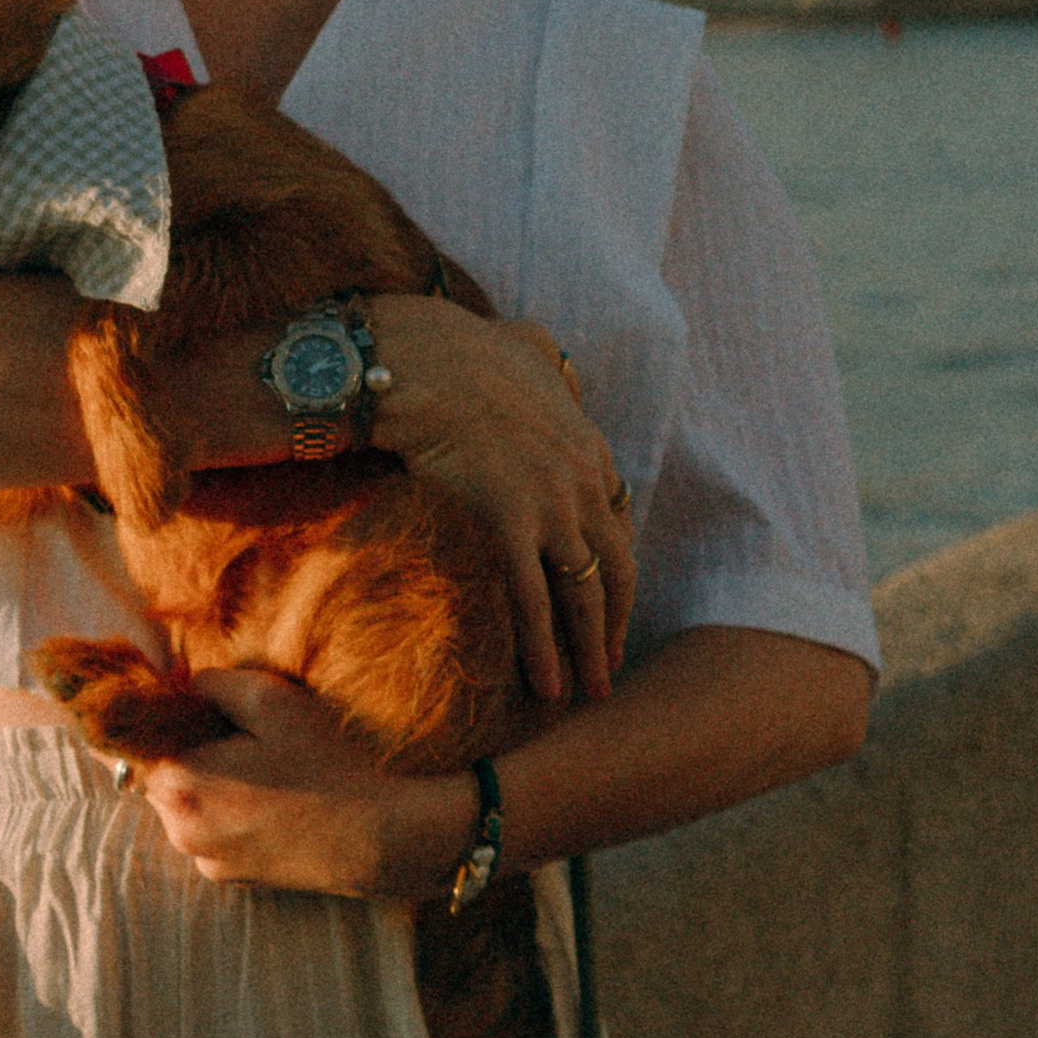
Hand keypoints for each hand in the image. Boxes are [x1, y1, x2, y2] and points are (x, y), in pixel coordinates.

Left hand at [127, 666, 441, 899]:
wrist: (375, 839)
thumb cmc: (323, 763)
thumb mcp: (270, 699)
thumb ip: (210, 682)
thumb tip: (179, 682)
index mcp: (176, 780)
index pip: (123, 743)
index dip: (141, 716)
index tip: (164, 700)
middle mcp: (177, 827)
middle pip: (155, 772)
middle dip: (180, 747)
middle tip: (232, 731)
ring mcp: (201, 858)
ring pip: (180, 804)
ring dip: (202, 781)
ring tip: (258, 768)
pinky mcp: (227, 878)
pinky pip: (207, 831)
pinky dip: (223, 812)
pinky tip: (268, 800)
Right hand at [363, 294, 634, 703]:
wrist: (422, 360)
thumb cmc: (459, 350)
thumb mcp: (524, 347)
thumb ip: (544, 361)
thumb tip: (545, 355)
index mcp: (587, 447)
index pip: (616, 524)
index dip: (613, 569)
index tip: (608, 604)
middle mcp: (581, 482)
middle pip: (614, 568)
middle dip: (616, 623)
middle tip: (612, 664)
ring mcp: (550, 506)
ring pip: (583, 595)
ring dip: (591, 649)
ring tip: (591, 691)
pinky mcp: (511, 525)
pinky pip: (534, 601)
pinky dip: (544, 649)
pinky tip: (548, 684)